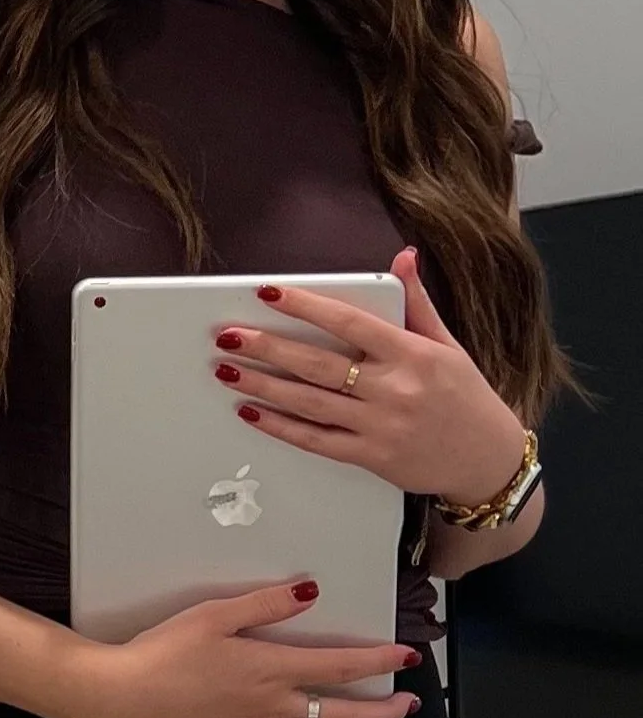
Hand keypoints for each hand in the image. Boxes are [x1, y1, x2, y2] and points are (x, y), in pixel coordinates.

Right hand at [83, 577, 422, 717]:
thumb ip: (265, 604)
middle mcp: (274, 710)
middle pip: (347, 716)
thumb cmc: (162, 653)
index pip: (342, 667)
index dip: (380, 661)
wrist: (121, 701)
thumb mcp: (212, 615)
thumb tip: (309, 591)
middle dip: (385, 712)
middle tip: (409, 705)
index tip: (408, 657)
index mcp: (271, 670)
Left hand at [208, 248, 527, 505]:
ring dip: (264, 386)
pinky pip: (317, 441)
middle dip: (267, 348)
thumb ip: (417, 302)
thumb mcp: (448, 344)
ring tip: (228, 371)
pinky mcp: (371, 457)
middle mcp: (394, 390)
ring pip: (310, 403)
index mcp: (412, 355)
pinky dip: (283, 427)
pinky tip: (253, 413)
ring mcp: (381, 426)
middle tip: (228, 335)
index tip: (269, 292)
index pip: (349, 322)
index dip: (305, 306)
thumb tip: (404, 257)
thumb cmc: (466, 397)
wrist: (489, 461)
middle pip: (318, 365)